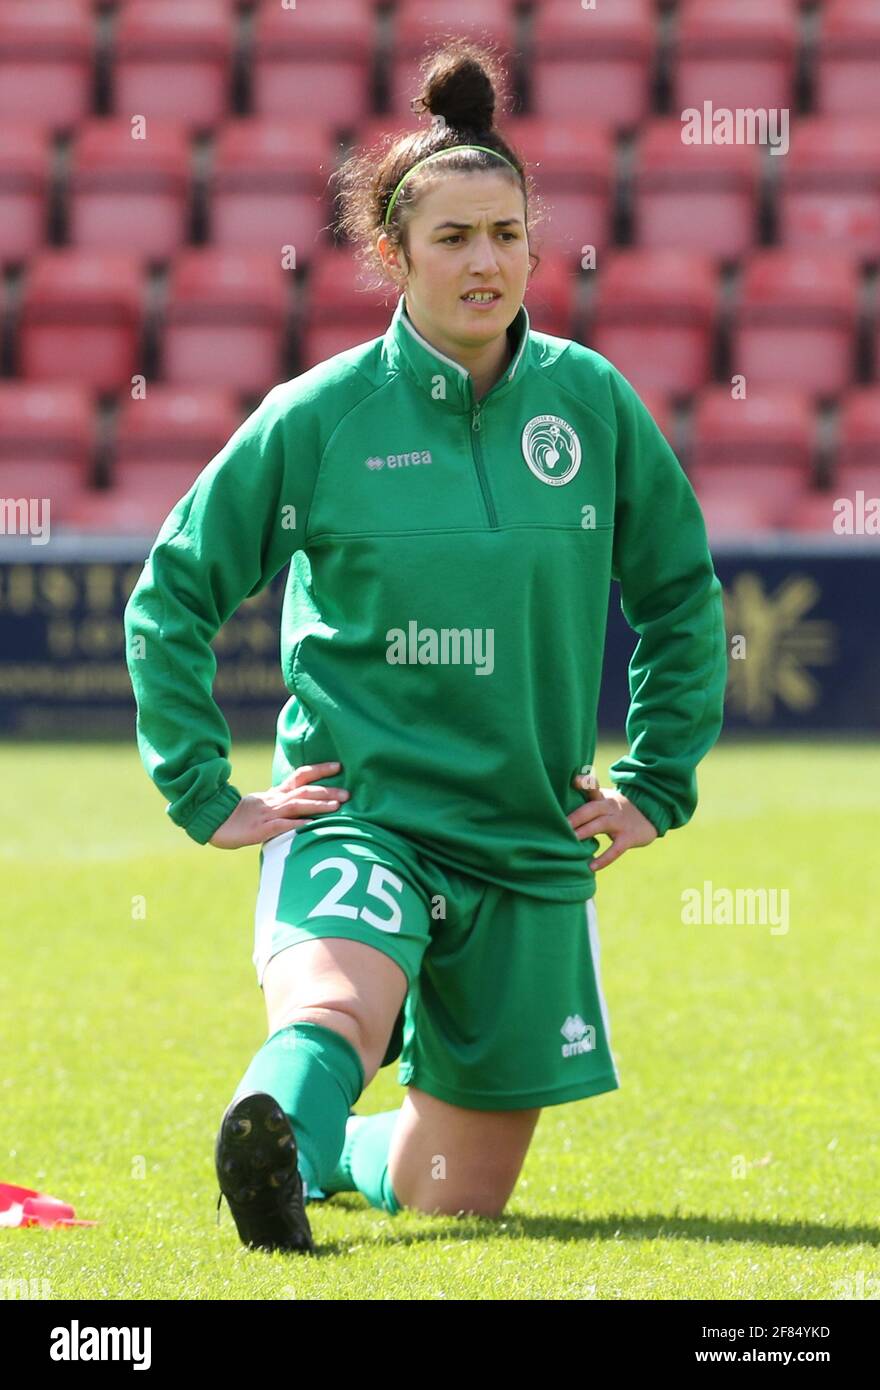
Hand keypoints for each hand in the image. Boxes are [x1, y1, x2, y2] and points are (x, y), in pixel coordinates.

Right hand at [209, 761, 349, 849]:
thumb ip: (283, 804)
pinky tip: (310, 826)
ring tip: (336, 807)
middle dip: (327, 791)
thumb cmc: (240, 817)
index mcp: (275, 793)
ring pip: (295, 806)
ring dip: (317, 805)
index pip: (300, 776)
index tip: (339, 765)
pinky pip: (280, 827)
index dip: (320, 770)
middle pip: (304, 791)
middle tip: (348, 793)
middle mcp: (274, 800)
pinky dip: (296, 825)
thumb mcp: (263, 805)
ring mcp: (267, 814)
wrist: (213, 822)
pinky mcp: (260, 830)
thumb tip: (305, 807)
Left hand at [568, 772, 657, 871]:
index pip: (593, 787)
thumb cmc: (616, 810)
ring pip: (601, 825)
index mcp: (603, 798)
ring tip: (572, 840)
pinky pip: (615, 849)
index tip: (575, 780)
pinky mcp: (628, 838)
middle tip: (561, 824)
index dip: (585, 783)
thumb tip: (555, 810)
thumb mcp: (604, 801)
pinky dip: (604, 858)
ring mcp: (620, 822)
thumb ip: (586, 803)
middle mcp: (611, 807)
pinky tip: (591, 866)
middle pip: (592, 808)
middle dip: (576, 816)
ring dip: (586, 832)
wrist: (649, 816)